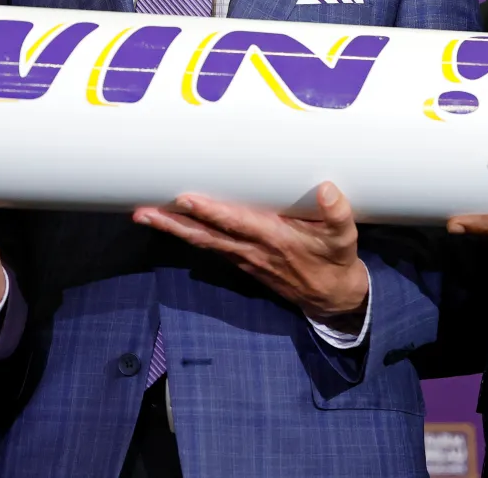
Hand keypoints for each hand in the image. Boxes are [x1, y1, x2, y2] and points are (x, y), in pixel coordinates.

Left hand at [133, 182, 368, 322]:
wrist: (332, 298)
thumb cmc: (336, 261)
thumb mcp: (345, 238)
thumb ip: (337, 213)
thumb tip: (326, 189)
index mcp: (274, 239)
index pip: (235, 223)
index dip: (209, 212)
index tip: (184, 200)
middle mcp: (253, 250)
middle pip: (206, 236)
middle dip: (174, 224)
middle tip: (142, 212)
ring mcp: (245, 258)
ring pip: (203, 242)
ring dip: (173, 230)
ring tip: (145, 215)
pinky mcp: (244, 262)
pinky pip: (211, 247)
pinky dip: (190, 237)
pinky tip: (173, 226)